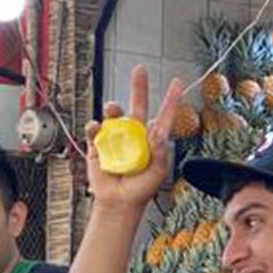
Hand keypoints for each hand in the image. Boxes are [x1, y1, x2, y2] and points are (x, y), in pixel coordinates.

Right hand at [84, 66, 186, 208]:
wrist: (119, 202)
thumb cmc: (141, 189)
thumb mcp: (157, 173)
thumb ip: (160, 152)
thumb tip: (158, 131)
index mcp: (152, 138)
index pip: (164, 115)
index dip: (171, 99)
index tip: (179, 83)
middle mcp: (135, 133)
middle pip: (137, 105)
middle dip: (138, 87)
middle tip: (139, 70)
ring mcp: (116, 137)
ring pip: (114, 114)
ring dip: (113, 108)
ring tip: (112, 110)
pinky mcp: (99, 144)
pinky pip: (95, 129)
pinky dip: (94, 126)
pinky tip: (96, 128)